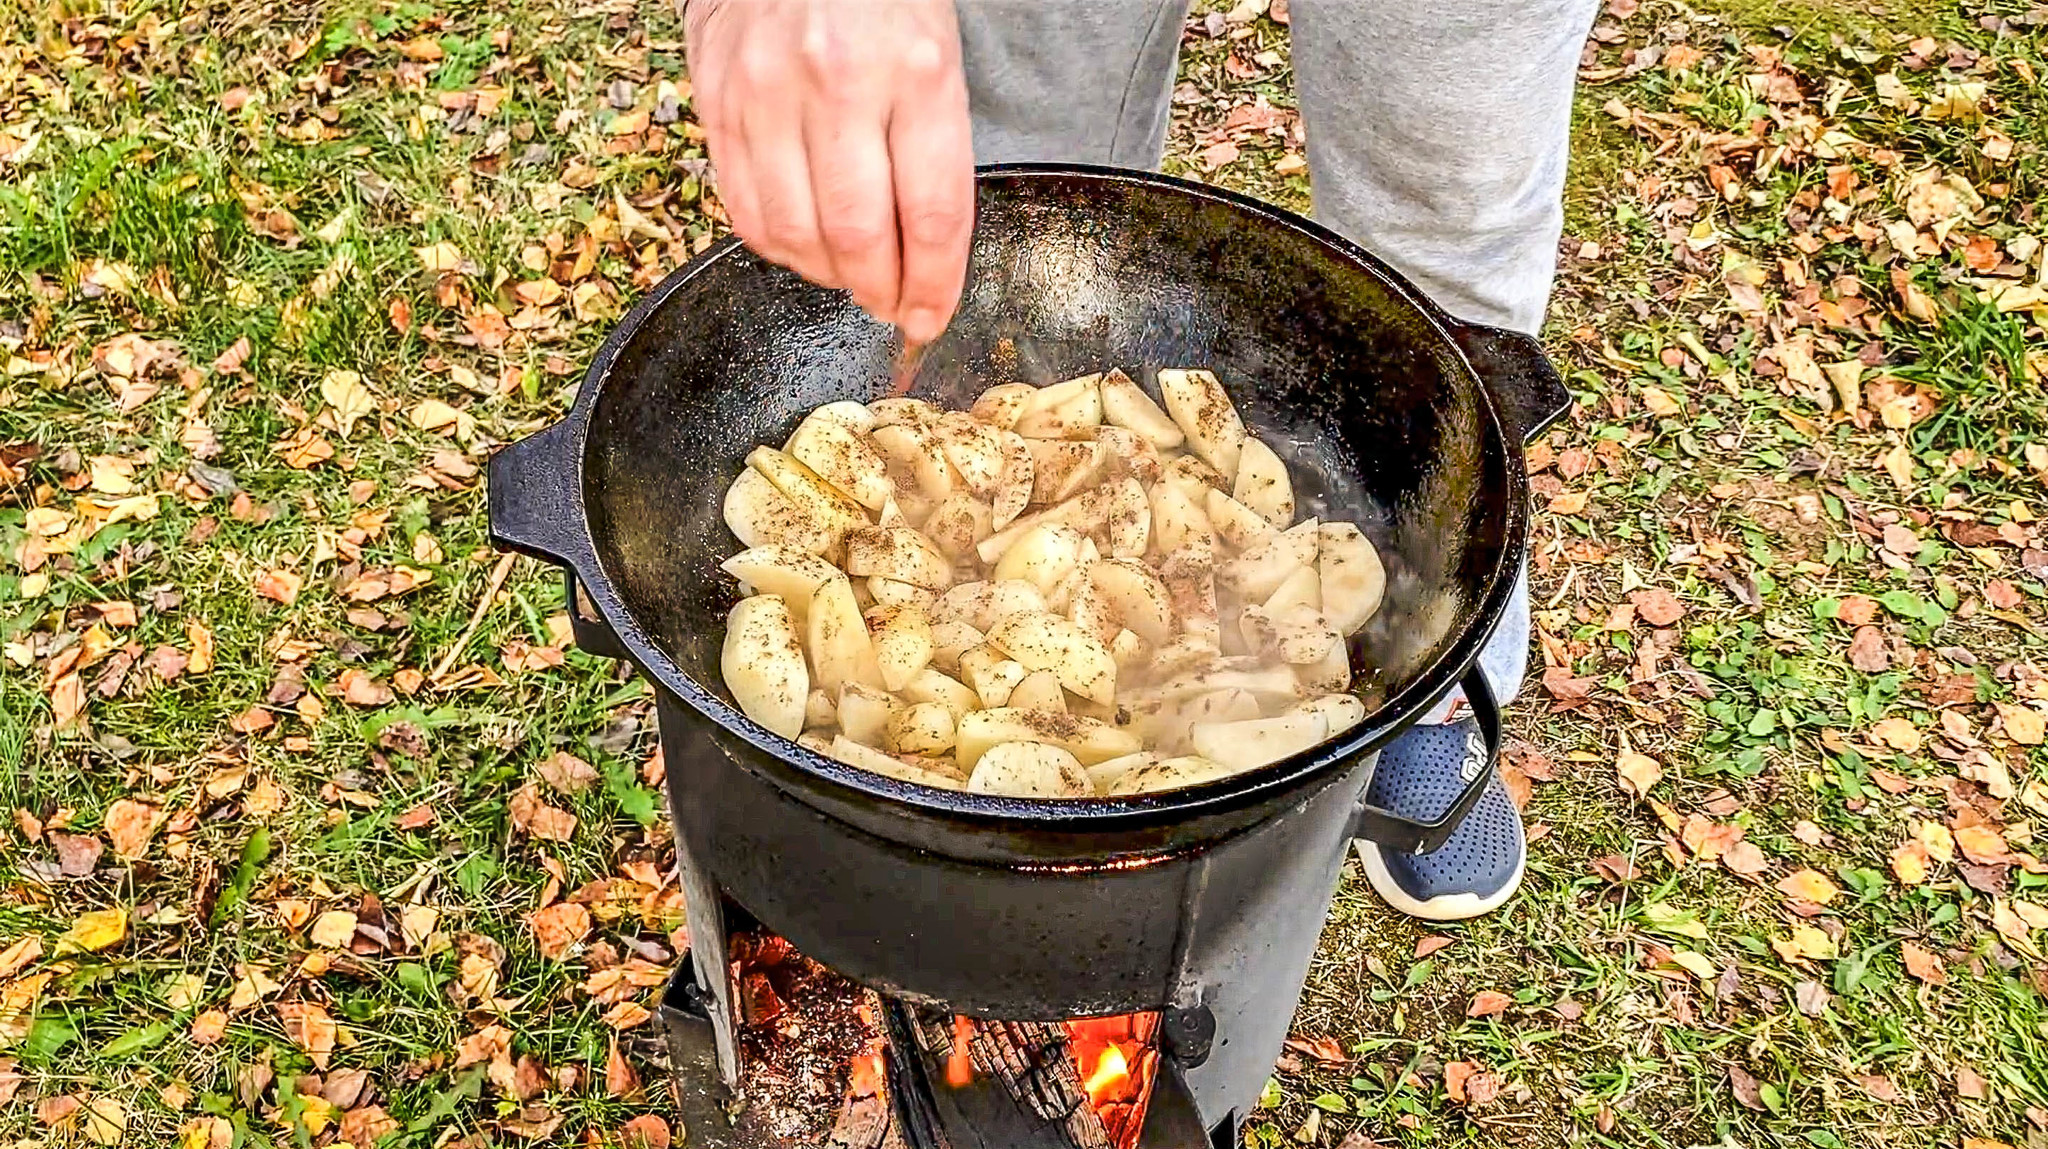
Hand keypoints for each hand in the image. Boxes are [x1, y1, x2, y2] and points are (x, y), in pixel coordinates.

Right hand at [685, 0, 974, 344]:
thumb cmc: (882, 0)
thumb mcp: (937, 56)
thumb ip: (934, 150)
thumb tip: (925, 256)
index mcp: (917, 73)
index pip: (932, 216)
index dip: (933, 286)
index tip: (931, 316)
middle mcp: (840, 85)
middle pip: (859, 236)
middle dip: (881, 291)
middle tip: (891, 305)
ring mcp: (769, 95)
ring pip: (796, 234)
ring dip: (828, 275)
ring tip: (848, 275)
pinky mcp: (719, 103)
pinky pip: (746, 209)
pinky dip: (778, 246)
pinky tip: (802, 244)